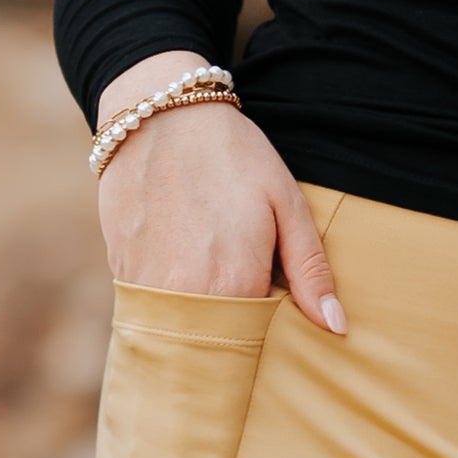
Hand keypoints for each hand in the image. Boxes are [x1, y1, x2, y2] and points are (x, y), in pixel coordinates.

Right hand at [95, 76, 345, 328]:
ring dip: (198, 314)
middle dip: (231, 330)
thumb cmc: (231, 155)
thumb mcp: (285, 202)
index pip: (256, 343)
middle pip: (215, 343)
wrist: (156, 113)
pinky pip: (151, 307)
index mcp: (237, 285)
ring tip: (208, 264)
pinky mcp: (122, 272)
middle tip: (238, 280)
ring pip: (180, 330)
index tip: (268, 301)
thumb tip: (336, 326)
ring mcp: (147, 288)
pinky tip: (179, 256)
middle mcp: (188, 298)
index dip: (266, 331)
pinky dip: (168, 296)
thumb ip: (311, 270)